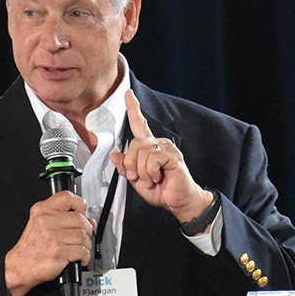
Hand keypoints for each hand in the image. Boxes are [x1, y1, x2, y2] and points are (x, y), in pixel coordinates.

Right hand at [4, 190, 94, 295]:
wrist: (19, 267)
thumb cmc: (31, 248)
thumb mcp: (40, 224)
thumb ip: (63, 218)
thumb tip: (89, 220)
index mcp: (41, 211)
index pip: (67, 197)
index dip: (80, 205)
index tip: (83, 213)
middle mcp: (46, 221)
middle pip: (81, 219)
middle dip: (86, 230)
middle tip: (81, 237)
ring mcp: (53, 237)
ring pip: (83, 236)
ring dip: (85, 245)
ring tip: (78, 249)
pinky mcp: (58, 252)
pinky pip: (82, 251)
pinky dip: (84, 257)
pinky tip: (78, 258)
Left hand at [110, 89, 212, 221]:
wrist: (179, 201)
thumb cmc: (162, 191)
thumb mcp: (137, 181)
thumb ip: (126, 169)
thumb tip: (115, 156)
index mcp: (149, 148)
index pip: (139, 124)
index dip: (133, 108)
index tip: (129, 94)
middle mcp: (158, 143)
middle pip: (133, 144)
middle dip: (131, 165)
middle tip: (140, 178)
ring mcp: (166, 147)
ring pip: (141, 152)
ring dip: (142, 172)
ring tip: (152, 179)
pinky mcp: (172, 155)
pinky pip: (152, 158)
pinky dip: (150, 172)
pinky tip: (158, 176)